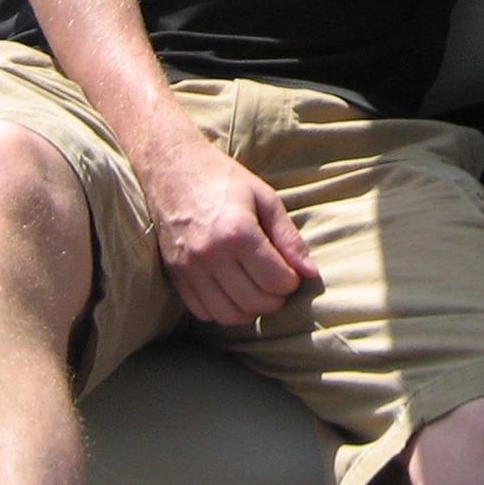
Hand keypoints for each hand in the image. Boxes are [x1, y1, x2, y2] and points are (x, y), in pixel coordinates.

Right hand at [130, 112, 319, 324]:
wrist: (173, 170)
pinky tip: (233, 292)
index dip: (292, 281)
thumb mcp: (265, 199)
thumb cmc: (223, 180)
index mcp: (237, 232)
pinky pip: (204, 312)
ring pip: (229, 315)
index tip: (292, 271)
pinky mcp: (175, 276)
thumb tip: (310, 273)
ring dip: (251, 310)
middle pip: (255, 301)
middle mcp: (210, 254)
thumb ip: (289, 238)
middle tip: (278, 281)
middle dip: (275, 298)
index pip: (276, 280)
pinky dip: (224, 311)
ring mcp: (189, 268)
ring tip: (258, 290)